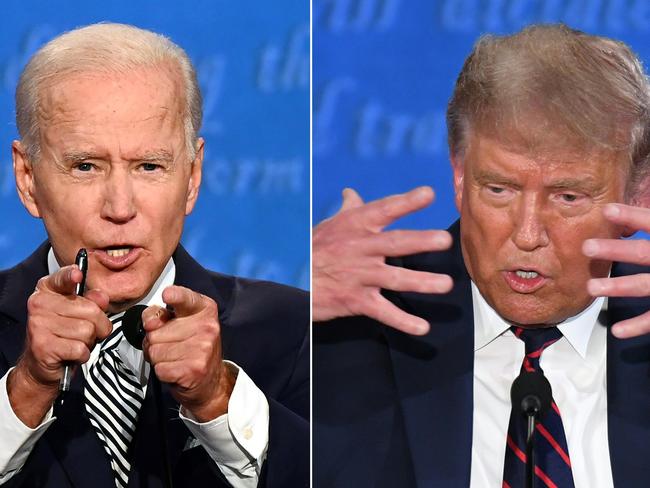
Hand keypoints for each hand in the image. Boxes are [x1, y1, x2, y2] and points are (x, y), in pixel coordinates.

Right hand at [8, 265, 110, 425]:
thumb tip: (102, 297)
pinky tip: (72, 353)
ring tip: (76, 343)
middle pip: (92, 310)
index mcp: (48, 290)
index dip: (71, 275)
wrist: (40, 365)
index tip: (78, 273)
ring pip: (88, 330)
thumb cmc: (63, 335)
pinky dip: (82, 354)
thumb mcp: (79, 314)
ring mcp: (39, 324)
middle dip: (99, 326)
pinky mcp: (43, 345)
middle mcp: (40, 304)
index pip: (62, 278)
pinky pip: (80, 348)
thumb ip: (93, 302)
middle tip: (86, 333)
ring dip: (89, 342)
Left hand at [142, 286, 233, 421]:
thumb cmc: (193, 348)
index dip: (174, 296)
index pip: (185, 298)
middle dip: (155, 341)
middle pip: (155, 331)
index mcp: (204, 310)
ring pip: (154, 351)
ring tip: (174, 358)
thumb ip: (161, 314)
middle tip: (172, 346)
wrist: (212, 381)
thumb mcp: (181, 324)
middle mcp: (207, 327)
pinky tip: (176, 370)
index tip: (167, 295)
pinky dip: (162, 372)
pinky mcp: (194, 369)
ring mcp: (202, 348)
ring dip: (158, 358)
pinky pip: (159, 368)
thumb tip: (150, 322)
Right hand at [313, 186, 452, 334]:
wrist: (294, 282)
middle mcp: (361, 248)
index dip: (406, 202)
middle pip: (395, 243)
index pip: (384, 210)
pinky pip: (383, 312)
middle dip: (420, 242)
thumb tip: (351, 192)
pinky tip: (422, 327)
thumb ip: (348, 210)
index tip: (428, 194)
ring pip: (395, 278)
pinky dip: (403, 321)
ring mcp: (360, 276)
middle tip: (444, 240)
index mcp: (356, 226)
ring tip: (445, 284)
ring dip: (421, 282)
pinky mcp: (357, 301)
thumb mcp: (329, 226)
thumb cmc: (314, 250)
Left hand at [582, 203, 649, 337]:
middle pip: (644, 252)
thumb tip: (634, 220)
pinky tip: (617, 330)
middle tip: (587, 247)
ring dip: (617, 286)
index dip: (632, 216)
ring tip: (591, 287)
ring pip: (645, 285)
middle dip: (616, 250)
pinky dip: (638, 325)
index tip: (607, 210)